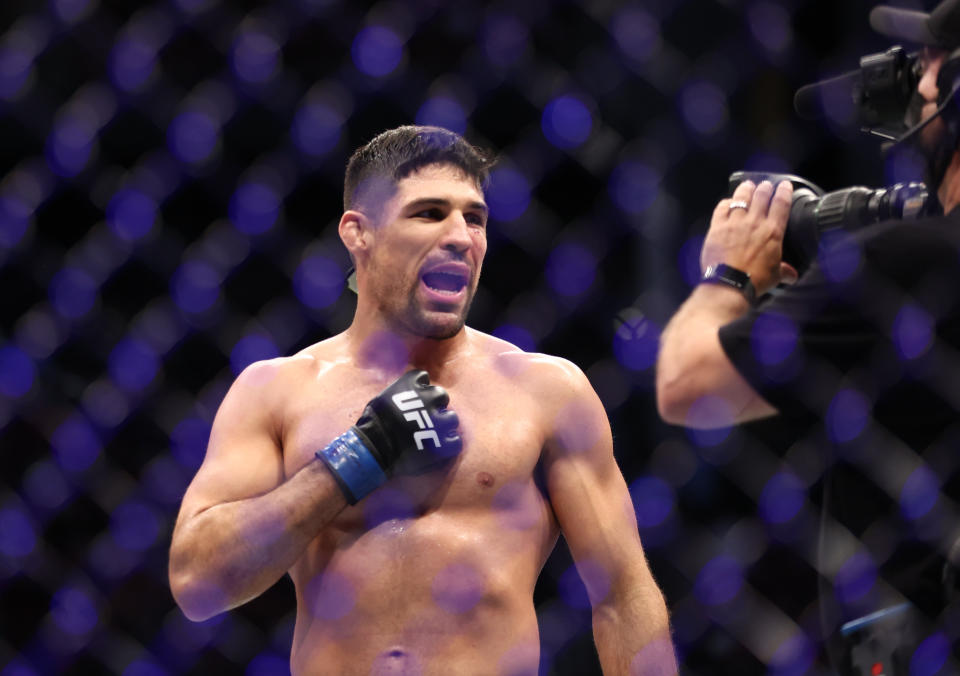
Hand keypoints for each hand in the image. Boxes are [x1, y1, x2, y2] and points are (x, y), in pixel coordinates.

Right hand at [316, 370, 461, 502]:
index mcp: (411, 385)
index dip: (419, 387)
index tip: (414, 396)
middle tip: (426, 416)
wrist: (375, 448)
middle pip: (441, 395)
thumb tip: (403, 394)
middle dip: (435, 405)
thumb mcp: (381, 399)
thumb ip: (397, 394)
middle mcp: (428, 398)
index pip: (422, 377)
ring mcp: (437, 420)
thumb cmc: (372, 424)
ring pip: (452, 418)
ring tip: (434, 433)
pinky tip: (440, 448)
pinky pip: (455, 440)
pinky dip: (449, 444)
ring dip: (444, 425)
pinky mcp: (442, 442)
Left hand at [700, 180, 797, 295]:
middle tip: (765, 184)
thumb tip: (792, 275)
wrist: (729, 284)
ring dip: (746, 189)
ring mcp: (734, 223)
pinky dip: (726, 203)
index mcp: (772, 232)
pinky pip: (721, 208)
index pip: (781, 204)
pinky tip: (727, 202)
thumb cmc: (754, 280)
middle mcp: (754, 222)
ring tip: (748, 185)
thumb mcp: (775, 276)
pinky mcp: (717, 227)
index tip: (785, 185)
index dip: (784, 191)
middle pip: (761, 196)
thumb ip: (784, 271)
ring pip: (741, 198)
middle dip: (765, 187)